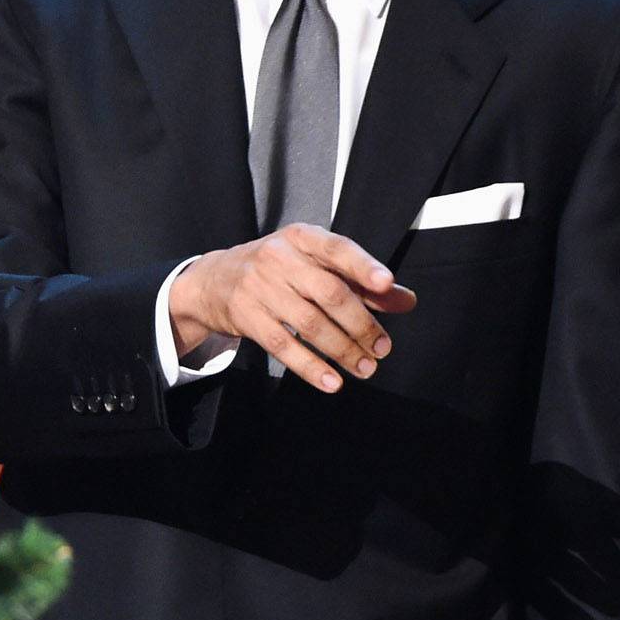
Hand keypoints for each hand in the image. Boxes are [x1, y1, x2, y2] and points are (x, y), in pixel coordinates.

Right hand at [166, 225, 415, 392]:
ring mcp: (259, 288)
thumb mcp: (315, 263)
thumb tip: (405, 301)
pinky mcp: (246, 317)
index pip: (337, 248)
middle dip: (361, 324)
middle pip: (328, 293)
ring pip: (309, 324)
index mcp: (302, 238)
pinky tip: (332, 381)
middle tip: (382, 348)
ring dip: (342, 350)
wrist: (214, 280)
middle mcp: (279, 259)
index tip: (387, 284)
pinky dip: (311, 367)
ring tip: (365, 367)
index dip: (363, 266)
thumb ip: (361, 282)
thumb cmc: (277, 269)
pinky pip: (283, 347)